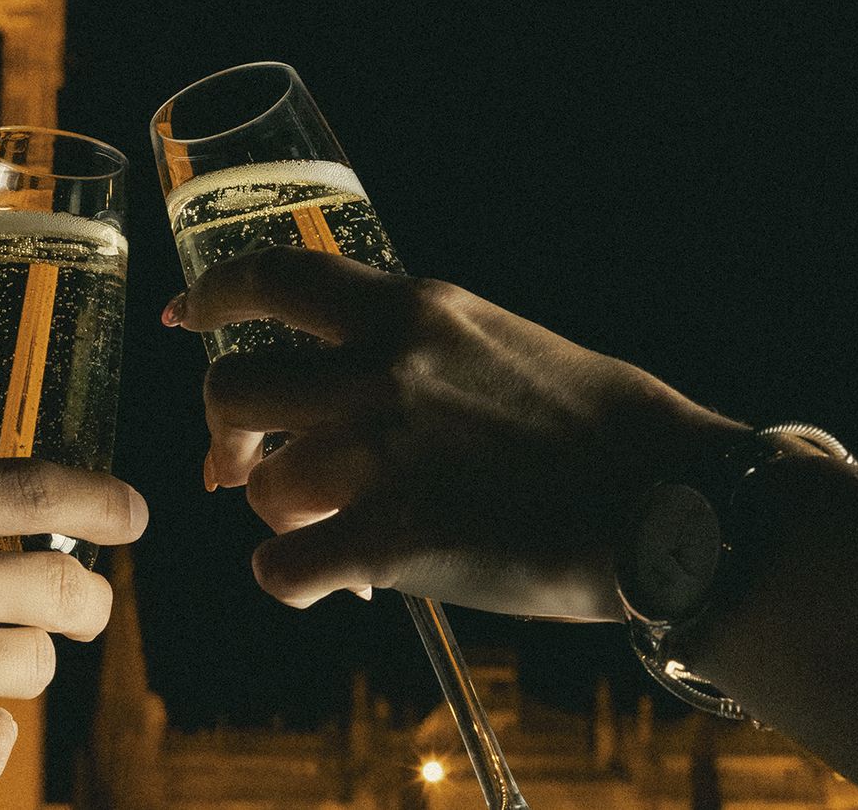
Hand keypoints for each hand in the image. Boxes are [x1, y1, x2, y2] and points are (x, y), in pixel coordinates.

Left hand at [164, 245, 745, 620]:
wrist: (672, 498)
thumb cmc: (596, 423)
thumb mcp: (491, 340)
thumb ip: (407, 346)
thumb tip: (338, 376)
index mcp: (409, 310)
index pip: (273, 278)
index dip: (213, 296)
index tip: (186, 318)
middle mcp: (381, 370)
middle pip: (232, 389)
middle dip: (223, 434)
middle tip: (236, 465)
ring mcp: (382, 454)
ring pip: (259, 487)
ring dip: (278, 513)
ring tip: (324, 527)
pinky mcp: (393, 540)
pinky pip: (282, 566)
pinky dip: (291, 578)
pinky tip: (323, 579)